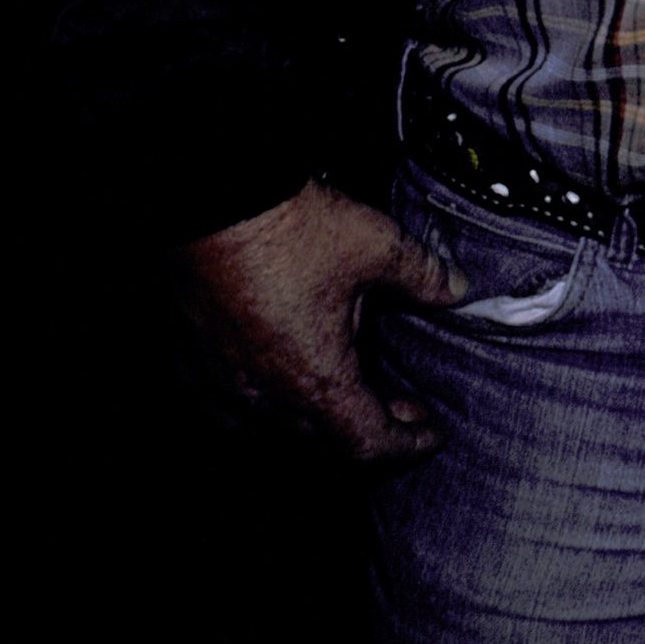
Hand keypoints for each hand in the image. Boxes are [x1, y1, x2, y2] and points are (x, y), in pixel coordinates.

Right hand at [173, 177, 466, 463]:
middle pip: (323, 435)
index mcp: (314, 380)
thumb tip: (456, 290)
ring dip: (314, 411)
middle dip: (368, 422)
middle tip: (401, 403)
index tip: (430, 435)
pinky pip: (226, 399)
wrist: (211, 199)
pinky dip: (259, 397)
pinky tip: (272, 374)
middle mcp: (262, 394)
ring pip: (272, 421)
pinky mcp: (188, 356)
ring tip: (343, 383)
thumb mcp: (378, 247)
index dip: (406, 444)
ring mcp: (220, 379)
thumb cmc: (290, 228)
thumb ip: (424, 277)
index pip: (367, 441)